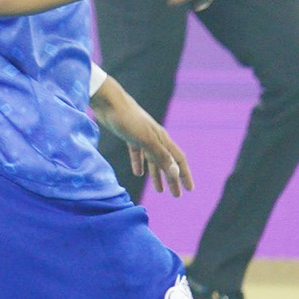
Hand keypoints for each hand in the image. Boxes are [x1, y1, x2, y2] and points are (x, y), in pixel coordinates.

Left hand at [92, 76, 193, 195]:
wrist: (109, 103)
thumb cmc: (128, 119)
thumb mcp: (145, 140)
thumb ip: (160, 156)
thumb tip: (175, 172)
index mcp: (162, 139)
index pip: (178, 160)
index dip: (184, 175)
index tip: (189, 190)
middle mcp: (155, 138)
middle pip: (167, 162)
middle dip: (172, 179)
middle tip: (176, 195)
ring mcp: (142, 137)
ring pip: (153, 160)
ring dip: (157, 175)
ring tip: (159, 190)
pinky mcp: (129, 136)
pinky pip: (138, 153)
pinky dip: (139, 164)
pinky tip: (138, 173)